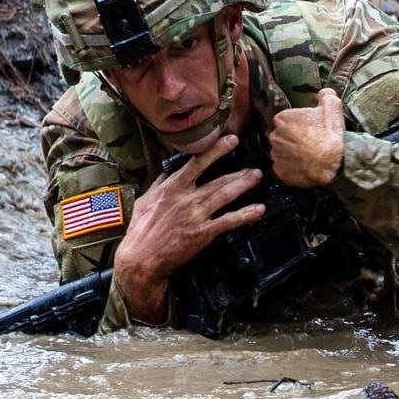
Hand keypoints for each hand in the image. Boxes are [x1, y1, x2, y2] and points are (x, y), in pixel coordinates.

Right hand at [114, 134, 265, 322]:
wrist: (141, 258)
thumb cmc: (140, 230)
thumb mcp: (145, 200)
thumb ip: (159, 184)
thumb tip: (168, 172)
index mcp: (172, 188)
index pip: (197, 163)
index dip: (216, 150)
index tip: (231, 140)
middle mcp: (186, 199)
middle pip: (218, 180)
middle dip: (238, 172)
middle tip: (254, 166)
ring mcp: (196, 215)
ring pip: (225, 196)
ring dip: (243, 186)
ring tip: (256, 177)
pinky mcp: (202, 233)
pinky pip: (228, 221)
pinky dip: (244, 215)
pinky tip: (258, 210)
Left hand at [269, 87, 344, 187]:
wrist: (331, 165)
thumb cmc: (329, 137)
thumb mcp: (332, 109)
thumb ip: (326, 96)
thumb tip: (323, 93)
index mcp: (282, 118)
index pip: (286, 118)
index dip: (298, 123)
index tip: (309, 128)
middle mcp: (274, 136)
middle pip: (282, 134)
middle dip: (293, 137)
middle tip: (309, 141)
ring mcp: (275, 154)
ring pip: (282, 150)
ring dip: (291, 152)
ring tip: (307, 155)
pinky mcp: (279, 170)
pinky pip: (283, 166)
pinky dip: (291, 166)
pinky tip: (303, 165)